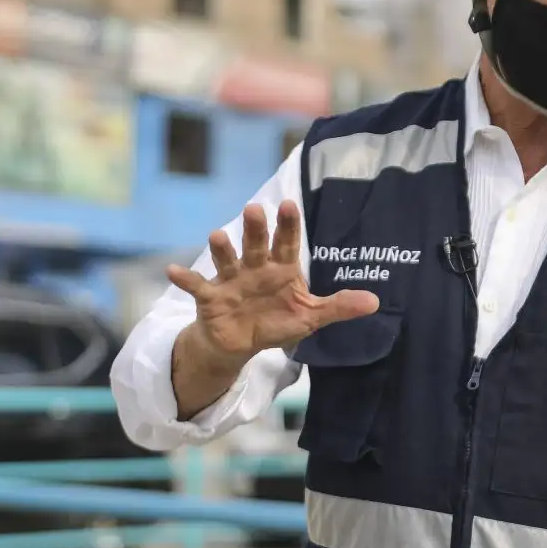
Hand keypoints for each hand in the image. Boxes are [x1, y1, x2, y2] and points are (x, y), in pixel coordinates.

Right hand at [167, 200, 377, 359]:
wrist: (241, 343)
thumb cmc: (276, 322)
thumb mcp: (310, 316)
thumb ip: (339, 307)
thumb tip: (375, 302)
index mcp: (281, 269)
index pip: (287, 243)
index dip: (287, 226)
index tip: (288, 205)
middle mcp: (255, 268)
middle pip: (256, 245)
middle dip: (255, 229)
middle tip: (254, 209)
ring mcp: (231, 281)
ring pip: (227, 261)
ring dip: (222, 249)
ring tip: (217, 235)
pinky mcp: (210, 298)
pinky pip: (197, 287)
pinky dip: (185, 279)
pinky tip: (171, 270)